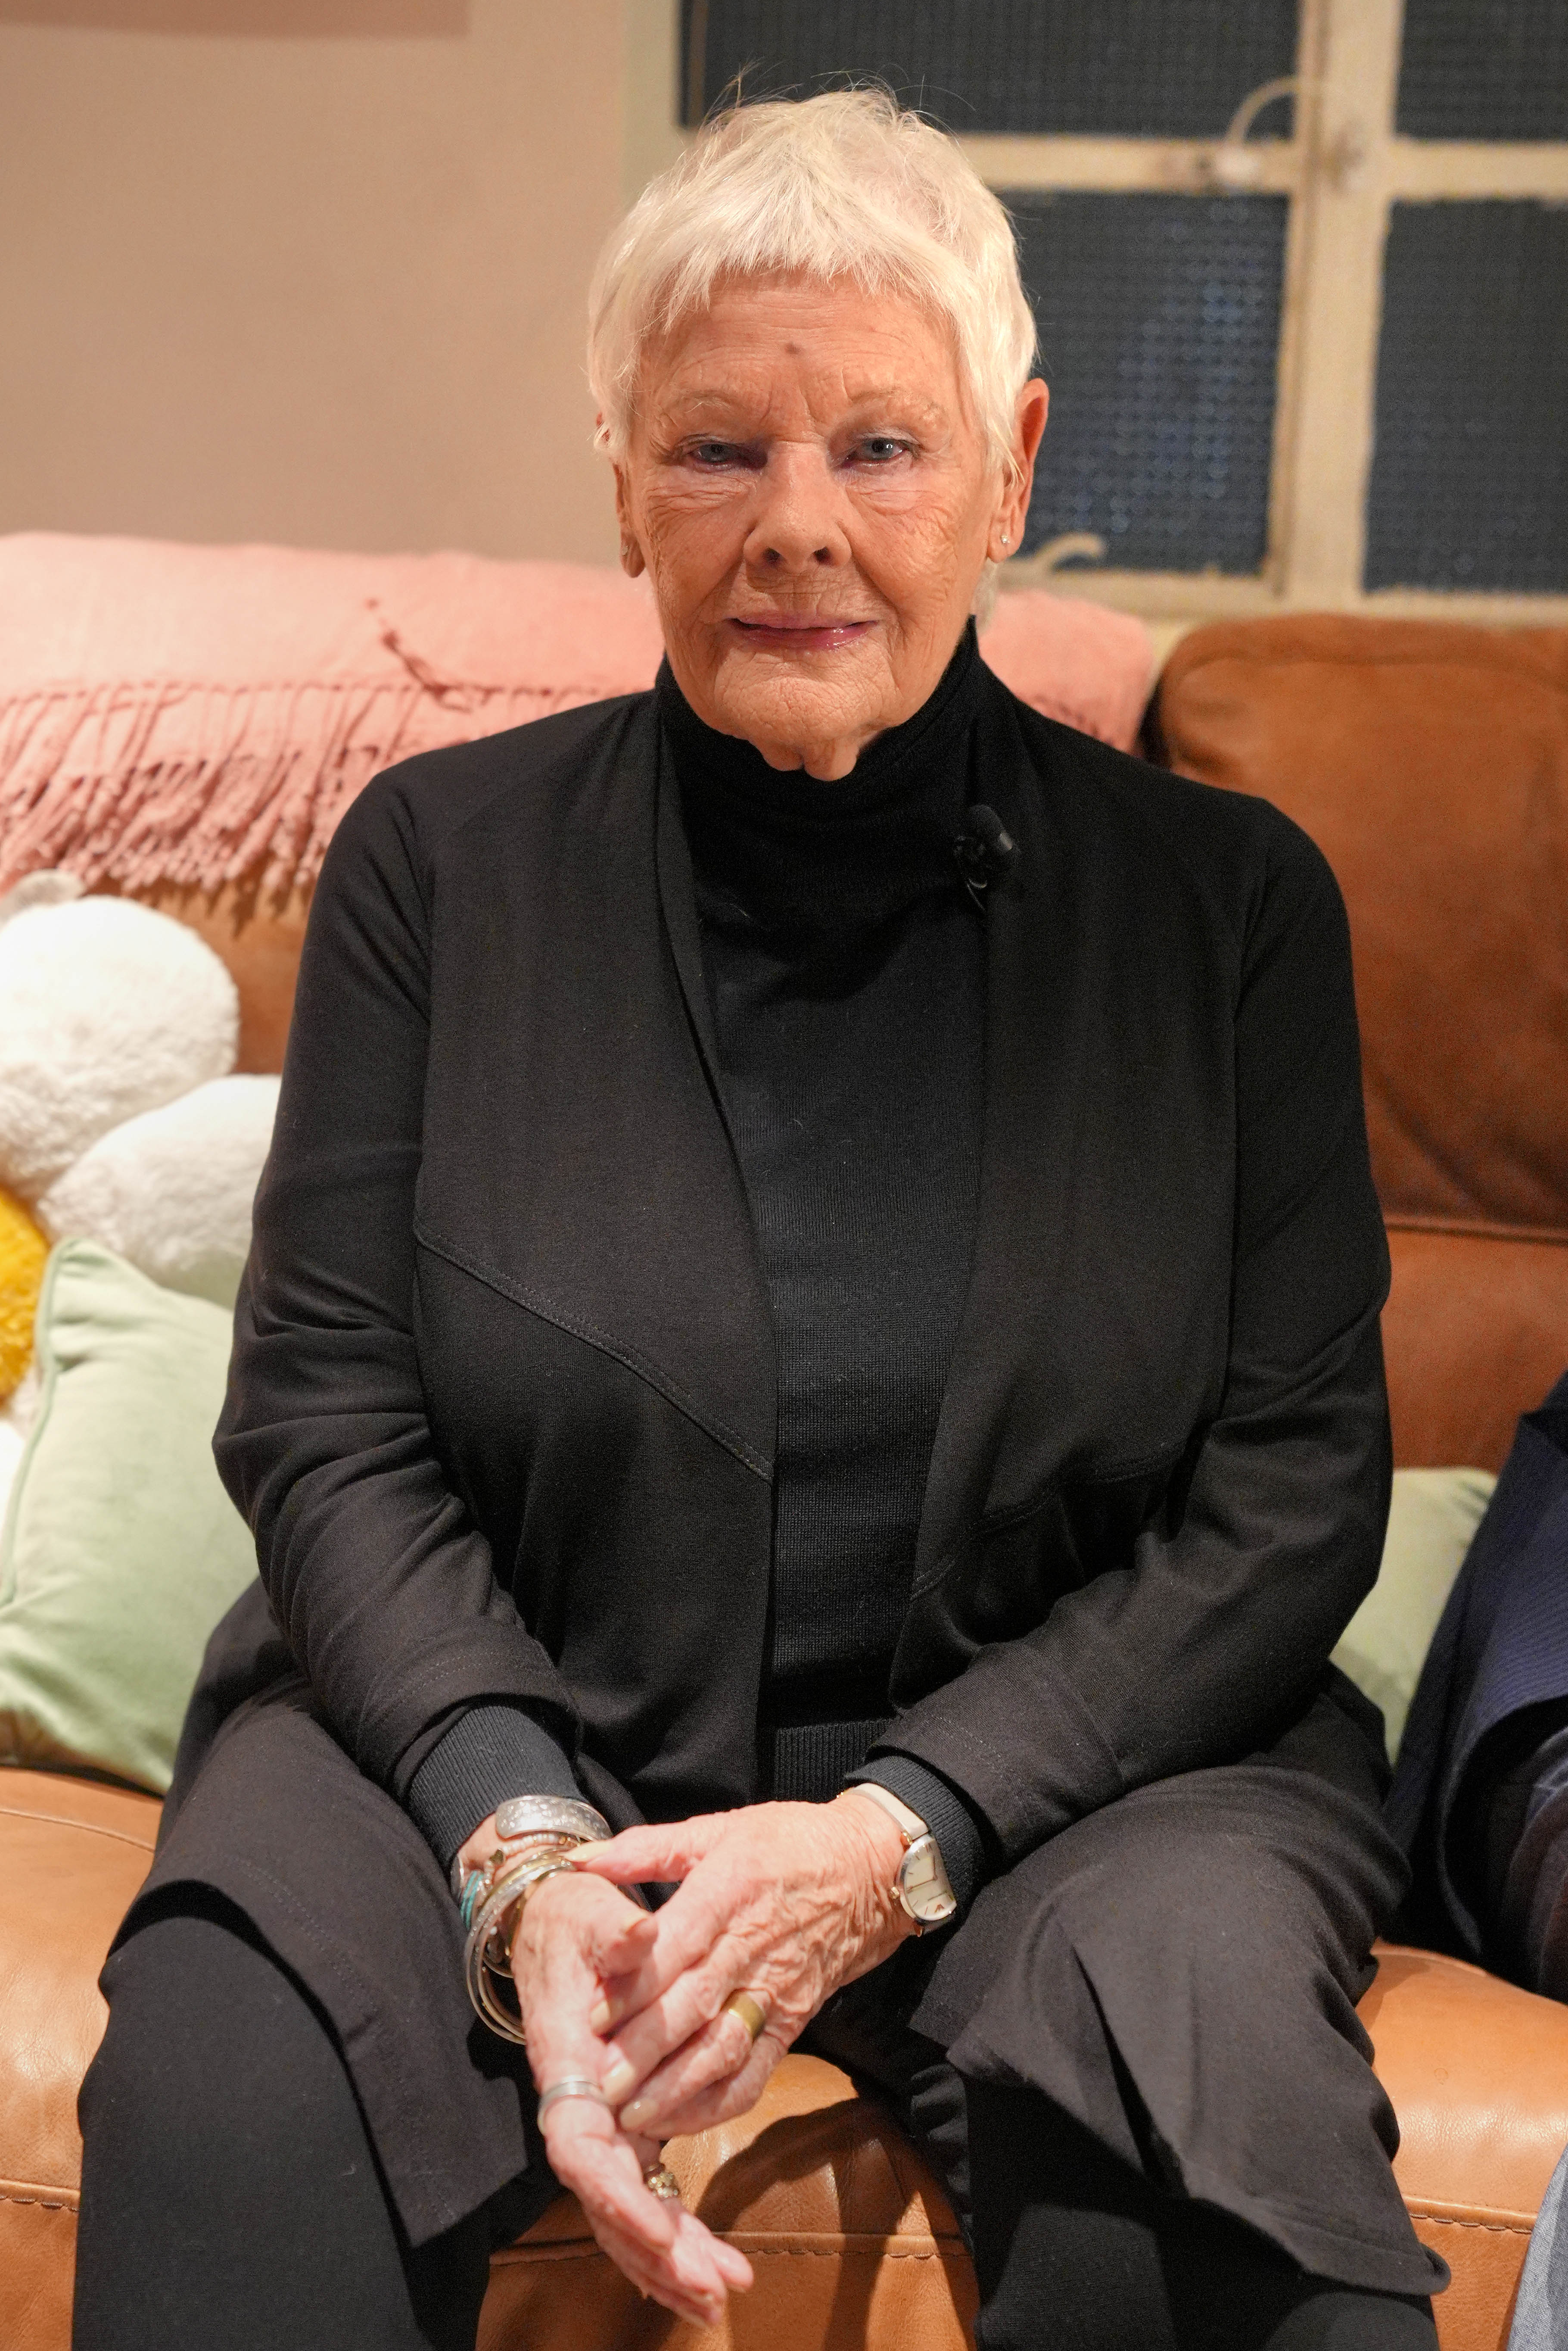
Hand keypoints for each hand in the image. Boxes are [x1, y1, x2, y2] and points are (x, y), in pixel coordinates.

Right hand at [508, 1868, 754, 2328]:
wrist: (555, 1920)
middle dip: (656, 2250)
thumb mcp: (591, 1908)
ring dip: (668, 2258)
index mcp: (566, 2061)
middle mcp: (576, 2103)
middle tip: (716, 2290)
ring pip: (623, 2206)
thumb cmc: (575, 1916)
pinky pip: (638, 2192)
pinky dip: (666, 2235)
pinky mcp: (618, 2125)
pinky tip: (697, 2274)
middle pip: (607, 2197)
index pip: (580, 2146)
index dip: (615, 2193)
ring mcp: (597, 2119)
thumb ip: (614, 1928)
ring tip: (720, 2296)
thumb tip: (638, 1937)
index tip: (661, 2231)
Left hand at [571, 1792, 913, 2140]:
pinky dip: (716, 2104)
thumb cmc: (787, 1843)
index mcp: (730, 1890)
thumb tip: (582, 1857)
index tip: (592, 2018)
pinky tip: (677, 2122)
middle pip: (695, 2006)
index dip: (637, 1986)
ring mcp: (775, 1991)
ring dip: (676, 2087)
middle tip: (598, 2086)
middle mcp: (752, 1946)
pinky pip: (755, 2074)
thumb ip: (647, 1847)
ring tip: (629, 2115)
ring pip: (723, 2048)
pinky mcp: (792, 2024)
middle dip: (645, 2051)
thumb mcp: (719, 1829)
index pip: (678, 1948)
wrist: (871, 1871)